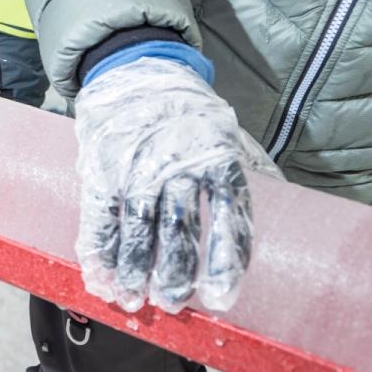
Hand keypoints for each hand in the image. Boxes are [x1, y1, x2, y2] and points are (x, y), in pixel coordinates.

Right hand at [73, 57, 278, 313]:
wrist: (135, 69)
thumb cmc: (185, 113)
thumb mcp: (224, 135)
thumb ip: (238, 176)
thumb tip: (271, 216)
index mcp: (217, 159)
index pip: (228, 219)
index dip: (223, 264)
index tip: (219, 299)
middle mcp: (177, 166)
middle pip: (178, 232)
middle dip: (174, 275)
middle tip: (173, 303)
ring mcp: (135, 170)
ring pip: (137, 231)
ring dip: (134, 272)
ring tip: (136, 300)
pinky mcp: (102, 171)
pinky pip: (101, 219)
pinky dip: (99, 253)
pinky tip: (102, 279)